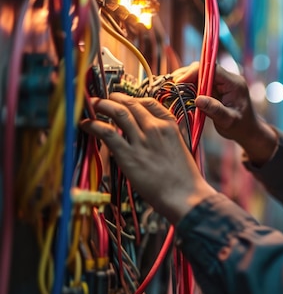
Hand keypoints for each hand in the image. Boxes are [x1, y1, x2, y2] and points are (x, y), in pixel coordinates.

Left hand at [80, 93, 216, 223]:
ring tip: (92, 105)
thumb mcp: (179, 149)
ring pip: (118, 113)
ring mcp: (141, 141)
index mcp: (170, 126)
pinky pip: (107, 133)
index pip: (148, 102)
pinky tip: (85, 124)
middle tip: (103, 100)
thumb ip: (164, 139)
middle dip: (114, 98)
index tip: (123, 100)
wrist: (185, 196)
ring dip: (102, 105)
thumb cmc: (184, 179)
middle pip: (131, 104)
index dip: (132, 98)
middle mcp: (155, 129)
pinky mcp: (129, 155)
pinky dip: (94, 125)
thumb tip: (148, 137)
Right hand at [174, 62, 277, 165]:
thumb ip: (215, 109)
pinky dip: (188, 87)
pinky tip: (178, 93)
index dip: (195, 72)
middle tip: (172, 86)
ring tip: (172, 89)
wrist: (247, 131)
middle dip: (187, 76)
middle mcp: (227, 79)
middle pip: (203, 69)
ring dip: (186, 81)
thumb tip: (198, 100)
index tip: (180, 82)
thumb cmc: (241, 127)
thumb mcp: (229, 120)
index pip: (212, 69)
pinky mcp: (214, 89)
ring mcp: (220, 83)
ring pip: (199, 75)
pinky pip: (199, 83)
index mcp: (234, 83)